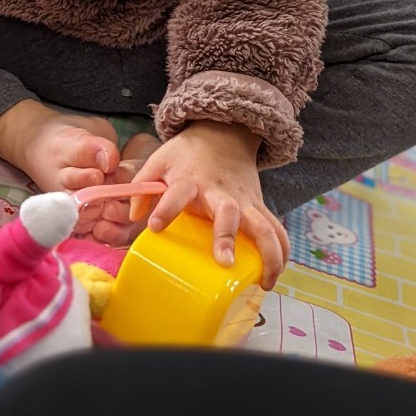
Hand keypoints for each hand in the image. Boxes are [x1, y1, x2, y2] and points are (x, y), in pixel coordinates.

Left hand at [129, 122, 288, 289]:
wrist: (224, 134)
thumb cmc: (187, 155)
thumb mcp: (159, 161)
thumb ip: (142, 186)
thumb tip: (134, 216)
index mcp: (190, 180)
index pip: (178, 192)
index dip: (167, 207)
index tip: (155, 225)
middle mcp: (220, 191)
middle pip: (227, 212)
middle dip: (226, 236)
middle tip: (224, 261)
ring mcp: (244, 200)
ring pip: (263, 225)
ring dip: (267, 252)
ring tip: (264, 281)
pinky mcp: (258, 207)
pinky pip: (276, 229)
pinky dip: (281, 251)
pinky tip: (275, 275)